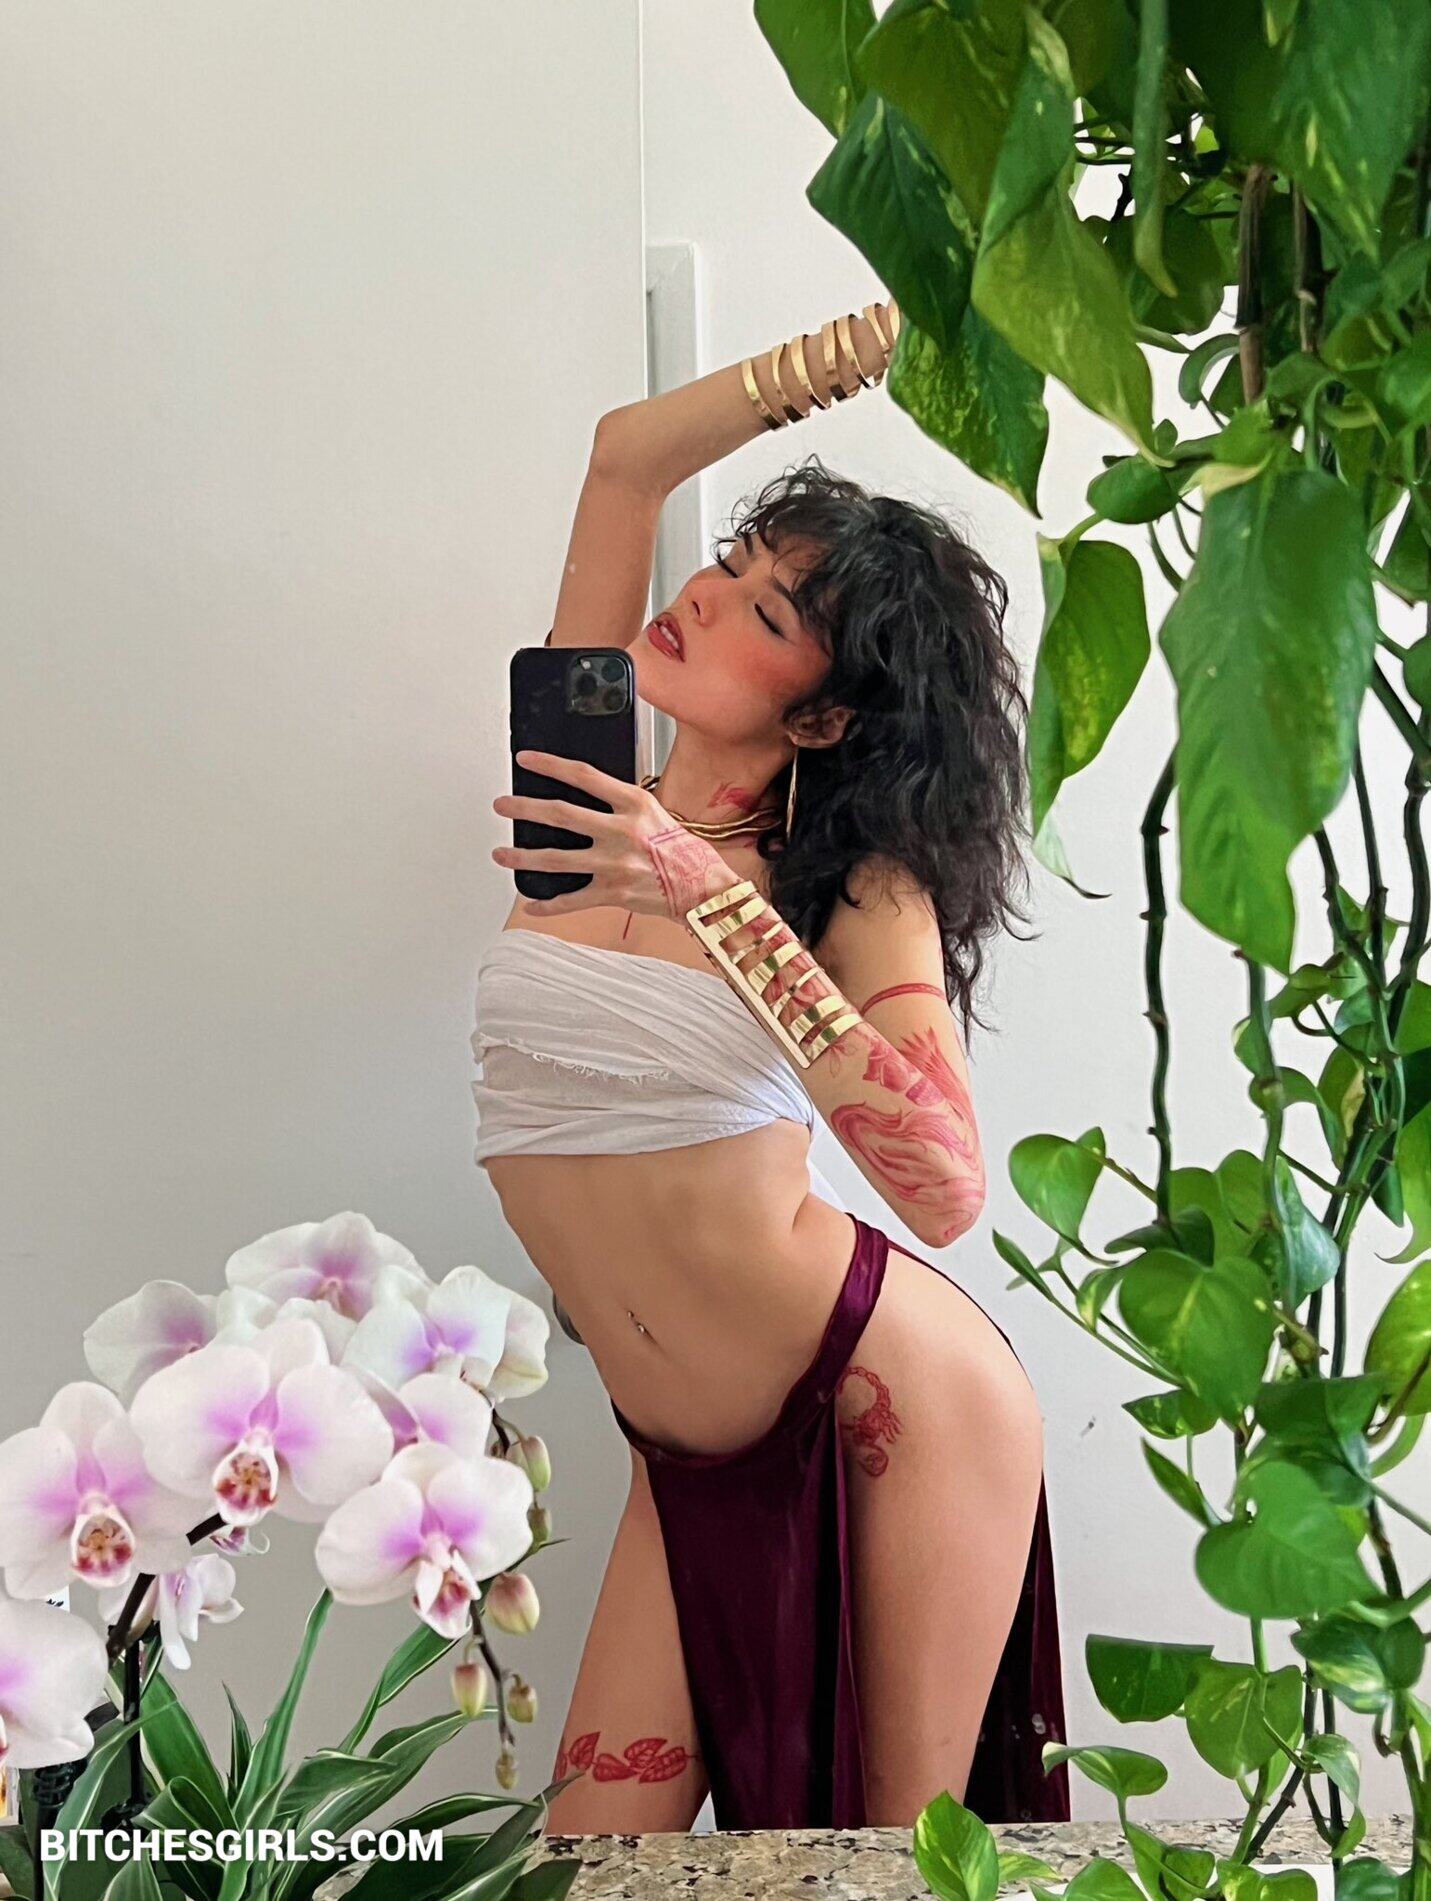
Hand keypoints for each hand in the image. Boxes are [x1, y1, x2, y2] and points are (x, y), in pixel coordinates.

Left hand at [493, 751, 737, 920]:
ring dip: (523, 857)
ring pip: (557, 859)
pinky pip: (572, 899)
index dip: (550, 765)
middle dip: (525, 809)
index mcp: (634, 804)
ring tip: (501, 854)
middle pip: (560, 815)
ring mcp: (614, 864)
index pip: (583, 776)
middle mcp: (621, 831)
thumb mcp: (655, 813)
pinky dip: (549, 905)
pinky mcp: (612, 893)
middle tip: (502, 806)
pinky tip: (531, 904)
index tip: (526, 759)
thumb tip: (587, 795)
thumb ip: (622, 804)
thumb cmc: (683, 852)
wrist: (704, 889)